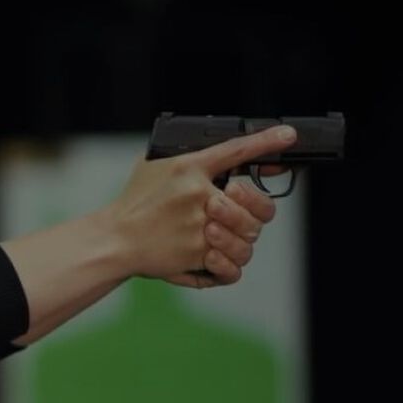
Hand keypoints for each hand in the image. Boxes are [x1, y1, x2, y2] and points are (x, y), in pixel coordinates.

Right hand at [99, 125, 296, 286]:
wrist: (114, 239)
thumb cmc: (135, 202)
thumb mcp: (155, 166)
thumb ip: (191, 158)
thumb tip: (229, 157)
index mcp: (188, 168)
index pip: (235, 150)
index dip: (267, 141)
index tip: (288, 135)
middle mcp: (199, 197)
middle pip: (257, 206)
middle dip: (255, 212)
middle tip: (239, 214)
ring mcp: (199, 229)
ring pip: (249, 238)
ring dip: (240, 240)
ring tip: (221, 238)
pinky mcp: (196, 256)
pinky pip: (233, 266)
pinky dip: (228, 266)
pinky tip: (216, 259)